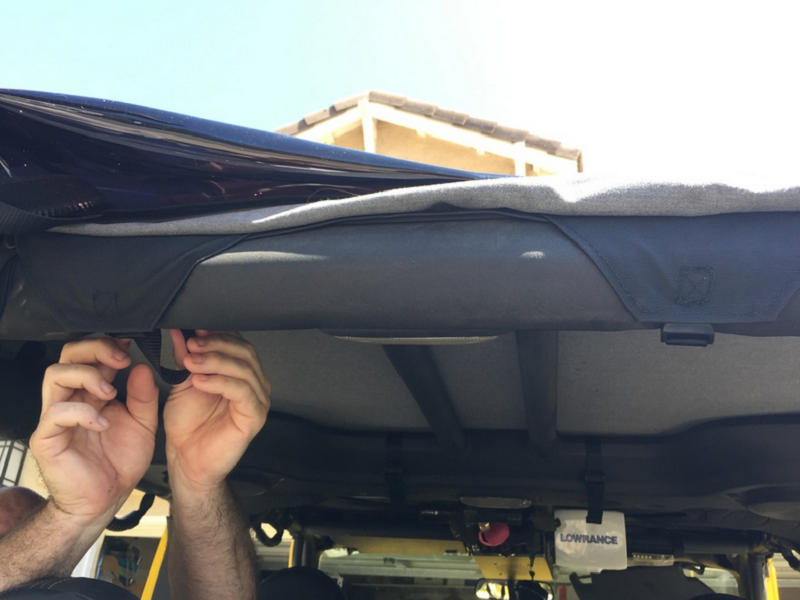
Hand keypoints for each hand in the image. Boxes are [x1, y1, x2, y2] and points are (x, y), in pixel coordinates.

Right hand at [29, 338, 157, 523]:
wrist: (106, 500)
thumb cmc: (119, 462)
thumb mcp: (143, 425)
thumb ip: (144, 397)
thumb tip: (142, 367)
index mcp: (92, 394)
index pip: (88, 356)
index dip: (106, 344)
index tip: (130, 343)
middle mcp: (71, 400)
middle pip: (67, 356)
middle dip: (94, 349)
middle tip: (120, 359)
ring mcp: (55, 418)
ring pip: (55, 375)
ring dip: (86, 376)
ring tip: (110, 392)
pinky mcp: (46, 438)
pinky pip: (56, 413)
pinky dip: (82, 413)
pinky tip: (102, 424)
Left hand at [164, 331, 269, 495]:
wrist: (187, 461)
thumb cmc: (188, 425)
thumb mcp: (183, 382)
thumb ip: (185, 358)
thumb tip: (180, 331)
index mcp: (241, 372)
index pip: (238, 342)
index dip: (217, 333)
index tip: (193, 330)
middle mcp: (254, 382)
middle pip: (244, 351)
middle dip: (216, 344)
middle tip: (191, 346)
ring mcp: (258, 399)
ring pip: (244, 368)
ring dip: (215, 361)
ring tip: (190, 363)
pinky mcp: (255, 416)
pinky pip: (242, 391)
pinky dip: (220, 382)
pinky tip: (199, 381)